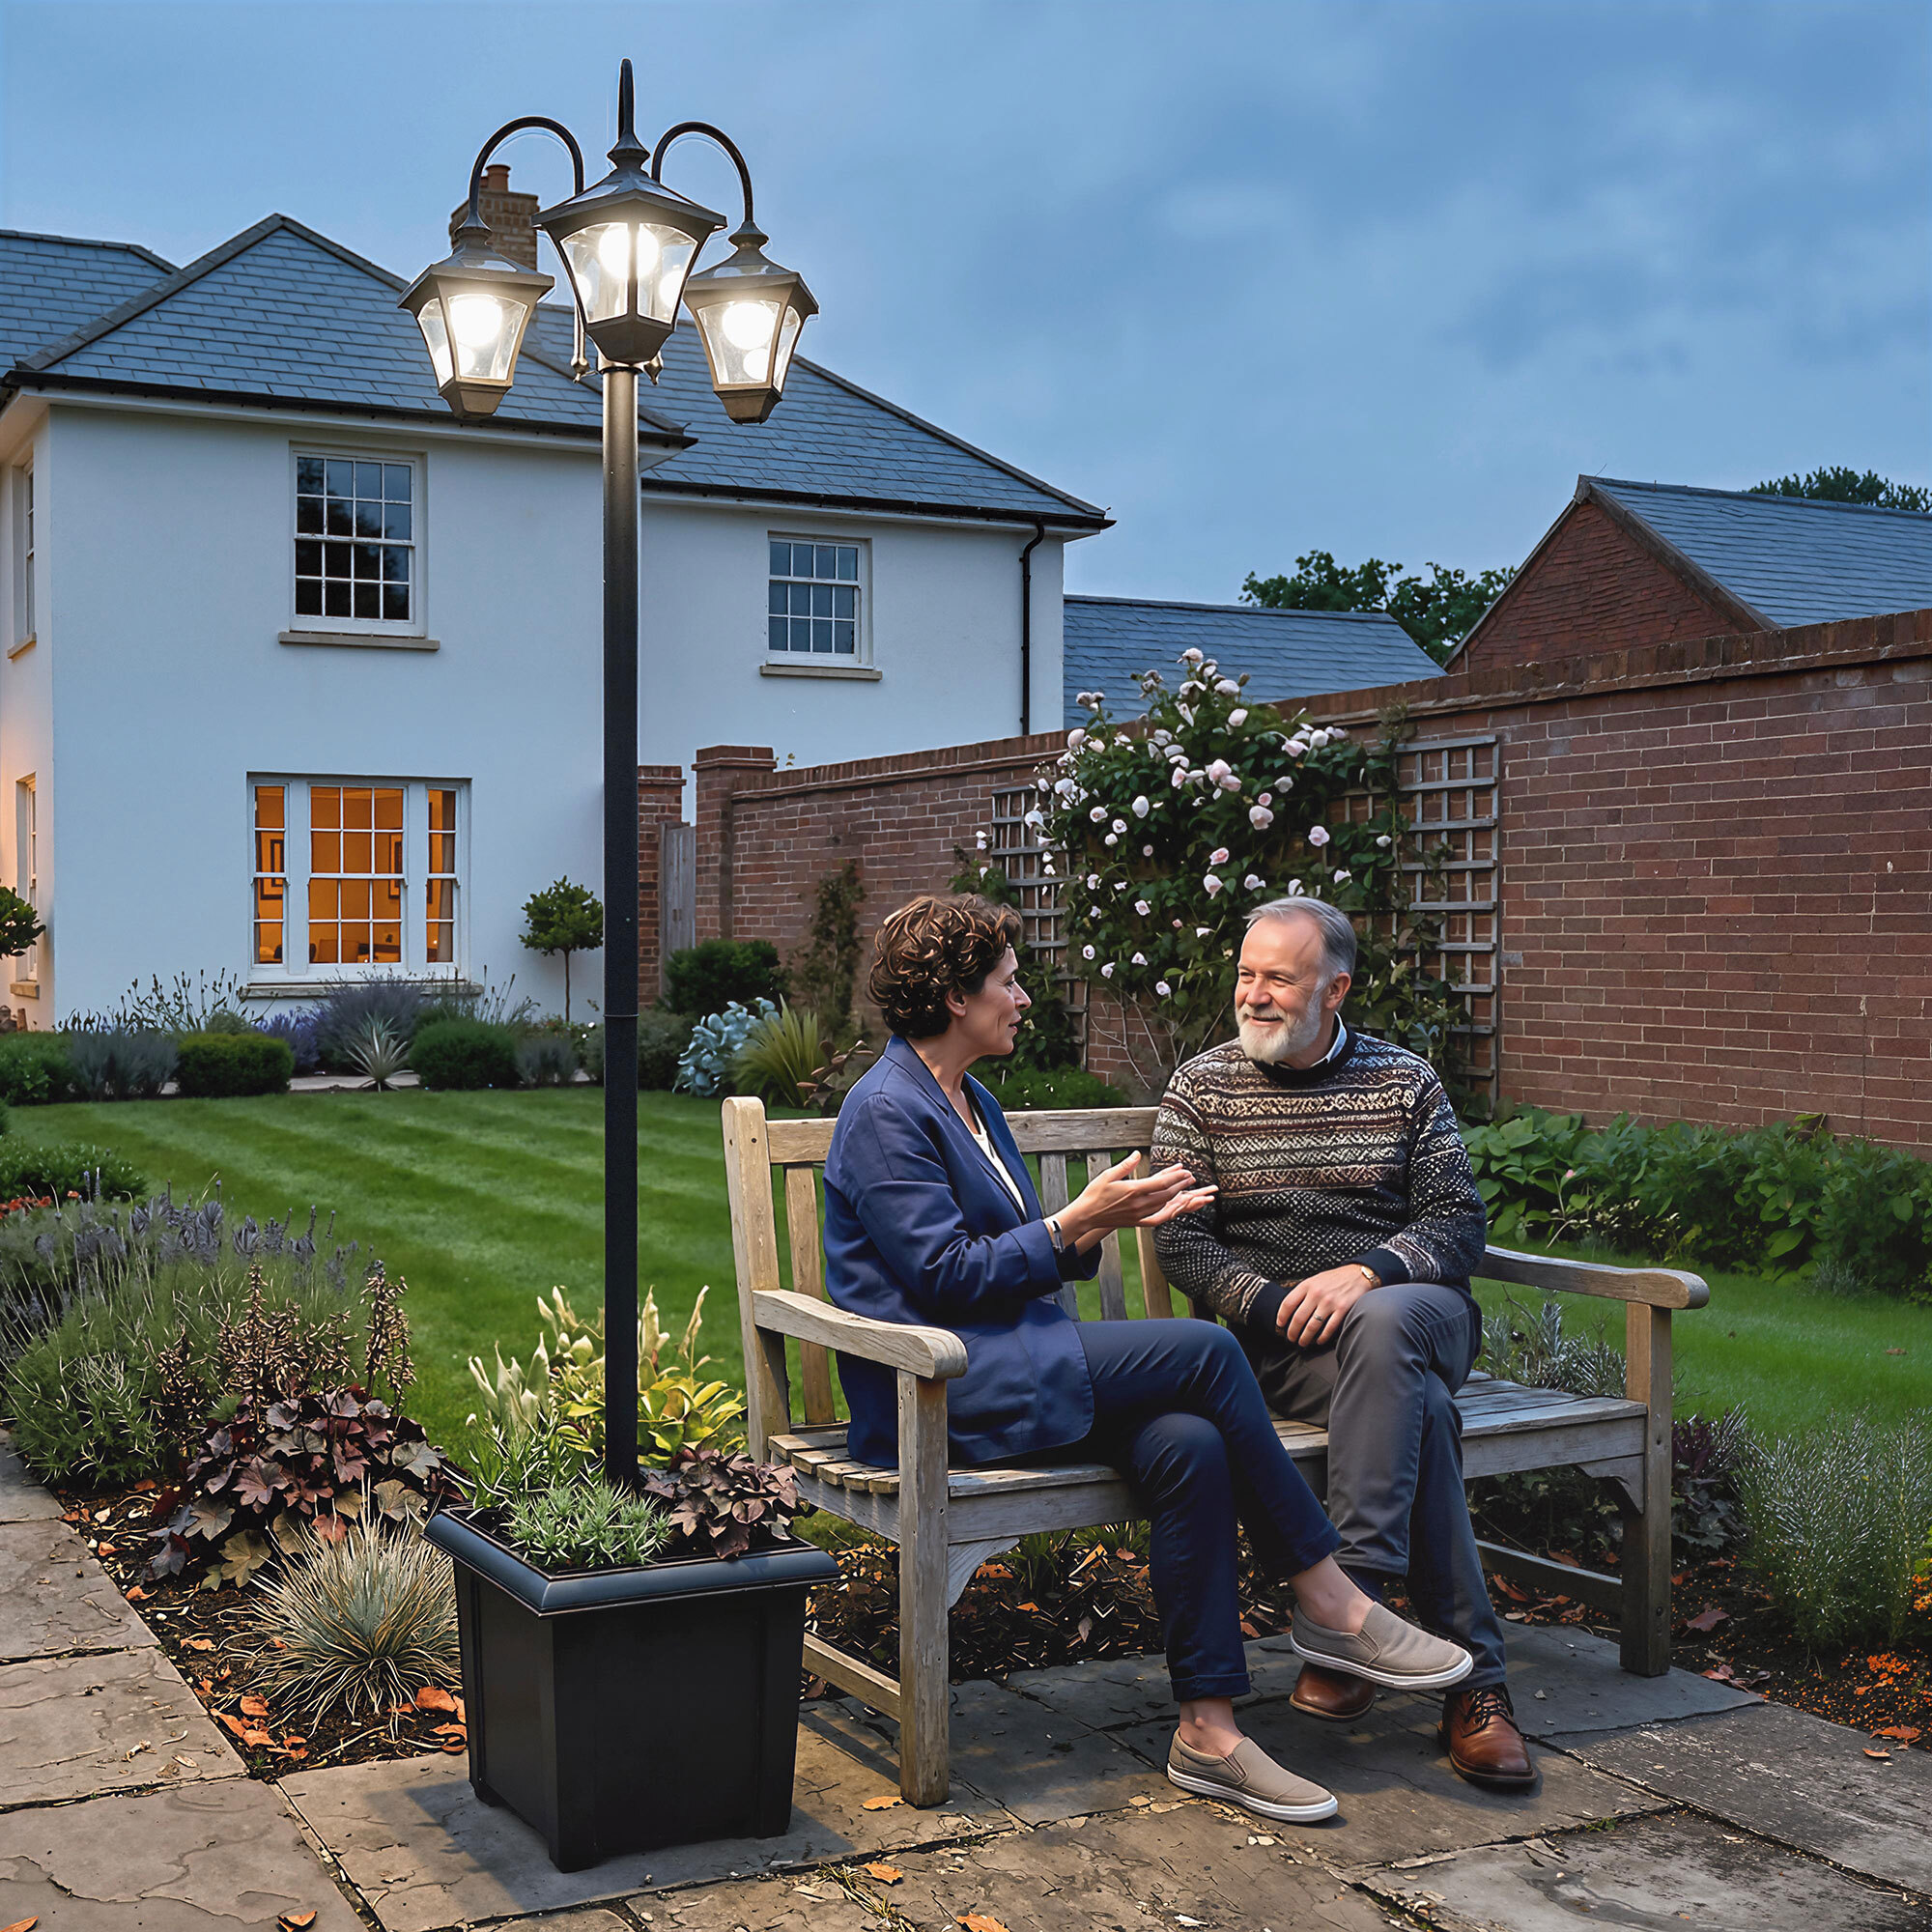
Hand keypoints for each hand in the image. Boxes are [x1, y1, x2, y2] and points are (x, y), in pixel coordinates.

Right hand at [1060, 1152, 1217, 1246]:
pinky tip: (1175, 1210)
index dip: (1175, 1176)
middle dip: (1180, 1184)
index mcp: (1133, 1190)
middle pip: (1166, 1194)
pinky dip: (1168, 1214)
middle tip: (1190, 1176)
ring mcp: (1139, 1214)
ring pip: (1164, 1206)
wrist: (1086, 1215)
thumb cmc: (1095, 1193)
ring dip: (1177, 1197)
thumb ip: (1126, 1165)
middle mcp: (1138, 1204)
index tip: (1184, 1169)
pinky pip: (1157, 1220)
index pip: (1160, 1183)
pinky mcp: (1137, 1222)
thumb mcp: (1108, 1175)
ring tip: (1187, 1189)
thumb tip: (1138, 1153)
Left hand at [1276, 1265, 1374, 1346]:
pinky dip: (1322, 1337)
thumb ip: (1303, 1291)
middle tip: (1291, 1338)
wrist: (1358, 1275)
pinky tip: (1319, 1340)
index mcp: (1307, 1285)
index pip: (1288, 1303)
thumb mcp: (1315, 1279)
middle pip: (1298, 1318)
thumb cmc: (1335, 1278)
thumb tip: (1290, 1307)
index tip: (1280, 1325)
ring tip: (1303, 1342)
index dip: (1281, 1317)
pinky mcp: (1342, 1309)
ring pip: (1312, 1326)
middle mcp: (1317, 1293)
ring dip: (1305, 1337)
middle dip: (1292, 1332)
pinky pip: (1329, 1328)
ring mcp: (1329, 1302)